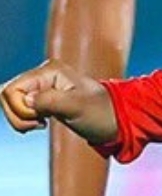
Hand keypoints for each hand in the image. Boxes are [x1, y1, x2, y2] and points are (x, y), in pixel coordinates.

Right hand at [3, 63, 117, 142]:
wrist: (116, 120)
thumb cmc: (101, 112)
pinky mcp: (42, 98)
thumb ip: (50, 101)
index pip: (11, 90)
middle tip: (38, 123)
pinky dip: (24, 120)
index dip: (19, 108)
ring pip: (11, 103)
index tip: (40, 117)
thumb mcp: (77, 107)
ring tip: (41, 124)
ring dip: (20, 119)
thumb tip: (25, 100)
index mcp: (50, 71)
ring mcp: (42, 87)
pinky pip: (19, 109)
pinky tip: (41, 123)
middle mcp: (43, 75)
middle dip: (17, 115)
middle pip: (7, 95)